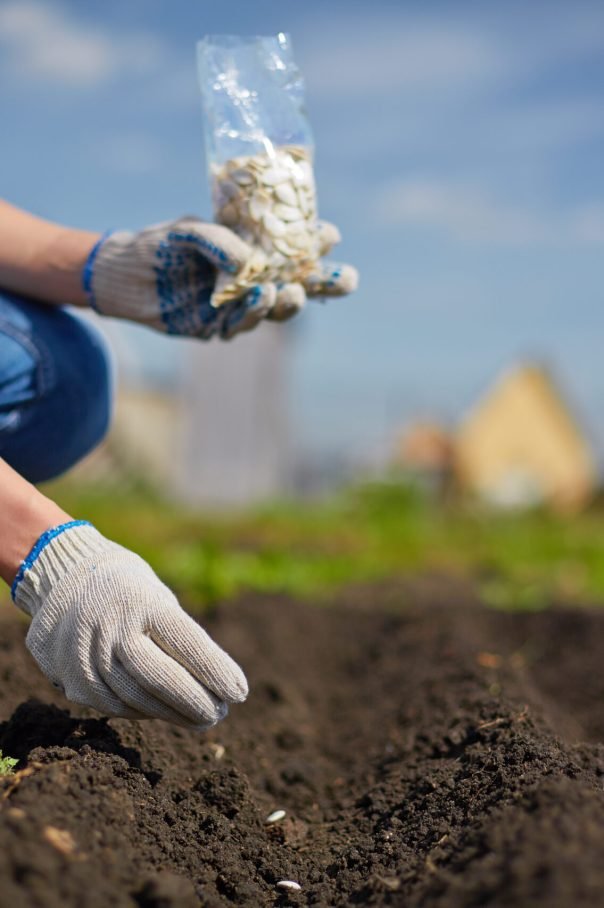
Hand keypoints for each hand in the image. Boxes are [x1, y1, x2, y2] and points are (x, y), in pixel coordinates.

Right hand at [12, 522, 247, 727]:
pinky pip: (115, 705)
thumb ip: (179, 637)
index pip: (185, 640)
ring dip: (173, 713)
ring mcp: (87, 654)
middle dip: (194, 700)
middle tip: (220, 714)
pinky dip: (144, 712)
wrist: (63, 580)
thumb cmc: (129, 591)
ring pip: (137, 698)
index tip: (240, 692)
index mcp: (141, 600)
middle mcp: (112, 627)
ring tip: (200, 718)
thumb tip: (214, 684)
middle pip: (159, 676)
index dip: (214, 670)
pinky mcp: (73, 679)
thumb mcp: (157, 598)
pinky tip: (164, 712)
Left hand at [85, 216, 356, 336]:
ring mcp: (236, 306)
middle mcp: (251, 281)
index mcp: (251, 251)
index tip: (331, 235)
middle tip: (347, 279)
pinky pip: (241, 324)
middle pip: (297, 284)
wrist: (123, 276)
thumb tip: (247, 263)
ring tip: (292, 291)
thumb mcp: (188, 231)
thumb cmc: (158, 245)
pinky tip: (261, 298)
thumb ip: (218, 241)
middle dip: (325, 284)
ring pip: (274, 310)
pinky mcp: (217, 328)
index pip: (292, 249)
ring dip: (287, 301)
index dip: (315, 243)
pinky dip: (253, 313)